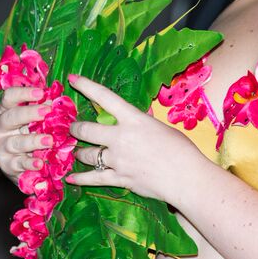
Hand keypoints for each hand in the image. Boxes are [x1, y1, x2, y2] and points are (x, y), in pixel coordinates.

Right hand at [0, 86, 51, 182]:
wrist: (22, 165)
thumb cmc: (30, 134)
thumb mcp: (34, 120)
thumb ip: (42, 109)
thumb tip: (56, 100)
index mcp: (5, 111)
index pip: (9, 97)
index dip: (24, 93)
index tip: (41, 92)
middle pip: (11, 117)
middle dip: (29, 113)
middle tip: (47, 111)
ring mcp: (1, 147)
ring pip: (16, 142)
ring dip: (34, 140)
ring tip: (50, 140)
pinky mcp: (7, 165)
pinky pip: (19, 163)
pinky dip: (30, 164)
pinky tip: (40, 163)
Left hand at [65, 73, 204, 202]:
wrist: (186, 177)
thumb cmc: (181, 149)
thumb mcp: (161, 127)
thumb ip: (143, 122)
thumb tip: (137, 118)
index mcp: (133, 119)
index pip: (105, 97)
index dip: (87, 86)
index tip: (72, 79)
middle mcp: (121, 137)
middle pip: (87, 130)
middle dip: (76, 129)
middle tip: (74, 128)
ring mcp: (117, 160)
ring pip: (88, 155)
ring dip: (80, 152)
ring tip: (77, 152)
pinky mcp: (119, 179)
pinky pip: (94, 178)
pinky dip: (80, 179)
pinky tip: (70, 178)